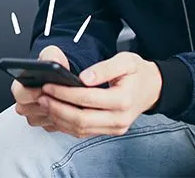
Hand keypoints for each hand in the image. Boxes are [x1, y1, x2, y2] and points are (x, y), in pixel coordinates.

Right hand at [12, 45, 69, 131]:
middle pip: (30, 110)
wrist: (60, 77)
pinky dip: (61, 117)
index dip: (31, 92)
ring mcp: (34, 116)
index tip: (44, 88)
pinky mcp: (46, 124)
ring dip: (54, 110)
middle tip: (58, 95)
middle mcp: (23, 103)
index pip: (19, 93)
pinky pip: (52, 125)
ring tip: (65, 99)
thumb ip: (51, 56)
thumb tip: (54, 62)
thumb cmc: (52, 67)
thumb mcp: (52, 55)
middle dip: (45, 102)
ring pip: (42, 119)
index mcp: (20, 86)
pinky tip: (67, 107)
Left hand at [37, 51, 161, 138]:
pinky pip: (85, 133)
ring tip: (45, 104)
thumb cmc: (138, 72)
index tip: (49, 85)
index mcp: (123, 99)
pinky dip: (67, 125)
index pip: (87, 99)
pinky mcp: (110, 131)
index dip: (65, 93)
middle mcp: (119, 118)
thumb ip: (105, 67)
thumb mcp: (126, 61)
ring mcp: (115, 128)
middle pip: (81, 119)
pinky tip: (56, 114)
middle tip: (42, 97)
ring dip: (59, 119)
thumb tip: (83, 77)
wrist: (153, 88)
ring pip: (81, 130)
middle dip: (58, 108)